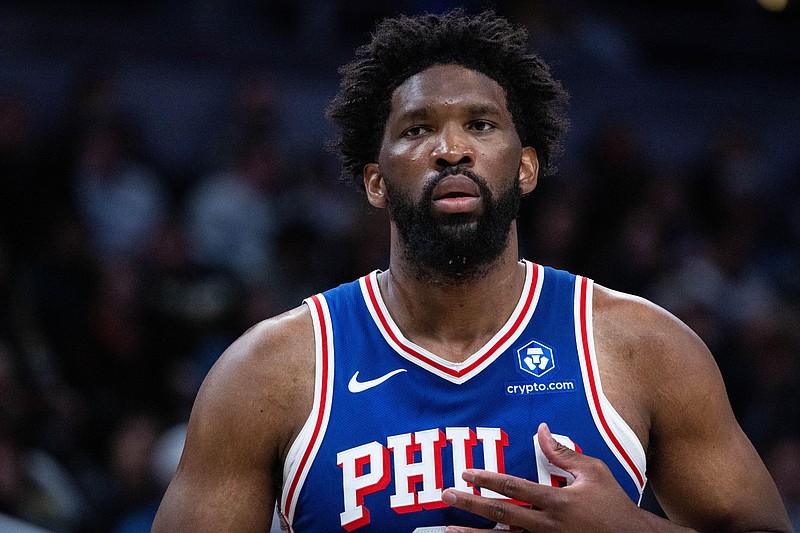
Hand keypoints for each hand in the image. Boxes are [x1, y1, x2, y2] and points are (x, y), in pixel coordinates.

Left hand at [440, 423, 654, 532]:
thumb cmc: (614, 505)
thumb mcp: (593, 472)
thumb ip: (563, 454)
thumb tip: (541, 431)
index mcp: (557, 501)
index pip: (514, 487)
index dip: (487, 479)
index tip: (466, 473)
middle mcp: (547, 525)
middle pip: (501, 514)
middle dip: (471, 505)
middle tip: (447, 495)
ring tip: (449, 529)